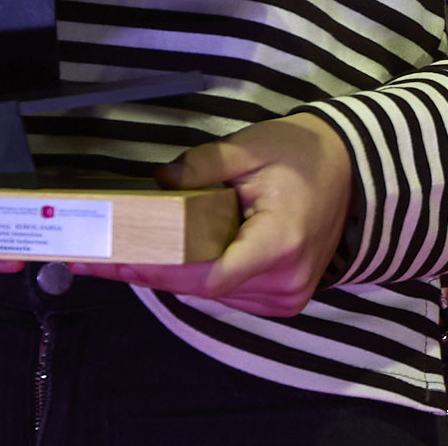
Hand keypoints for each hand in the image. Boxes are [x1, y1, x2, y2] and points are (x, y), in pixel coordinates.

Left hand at [84, 112, 352, 317]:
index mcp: (280, 243)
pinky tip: (162, 258)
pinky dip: (196, 275)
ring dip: (168, 274)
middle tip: (94, 257)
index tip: (116, 258)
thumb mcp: (251, 147)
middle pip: (202, 287)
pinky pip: (227, 292)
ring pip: (211, 293)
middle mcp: (284, 282)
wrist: (353, 172)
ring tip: (118, 255)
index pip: (209, 274)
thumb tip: (155, 183)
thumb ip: (202, 165)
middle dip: (148, 270)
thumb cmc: (303, 155)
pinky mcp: (283, 299)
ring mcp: (286, 297)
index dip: (159, 269)